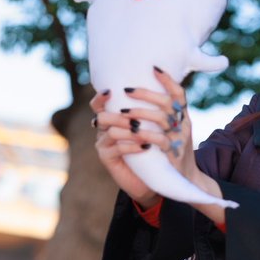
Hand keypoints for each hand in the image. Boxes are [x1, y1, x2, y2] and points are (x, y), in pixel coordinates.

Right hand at [90, 90, 158, 205]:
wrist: (153, 177)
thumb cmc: (155, 149)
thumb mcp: (155, 128)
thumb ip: (153, 110)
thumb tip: (160, 82)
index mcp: (112, 118)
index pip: (99, 104)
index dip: (101, 97)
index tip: (111, 91)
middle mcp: (104, 129)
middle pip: (102, 116)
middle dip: (119, 116)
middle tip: (136, 121)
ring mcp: (104, 144)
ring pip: (111, 131)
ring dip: (129, 131)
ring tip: (143, 133)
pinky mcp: (107, 158)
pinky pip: (117, 149)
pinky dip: (132, 146)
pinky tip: (145, 147)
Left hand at [115, 67, 196, 181]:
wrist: (184, 180)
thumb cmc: (172, 152)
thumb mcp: (172, 132)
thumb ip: (162, 116)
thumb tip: (139, 96)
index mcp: (183, 117)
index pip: (179, 94)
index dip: (168, 80)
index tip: (154, 68)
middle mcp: (183, 125)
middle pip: (167, 102)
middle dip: (146, 94)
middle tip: (127, 90)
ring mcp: (179, 139)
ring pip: (162, 118)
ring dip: (141, 112)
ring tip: (124, 111)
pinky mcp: (173, 154)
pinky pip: (160, 140)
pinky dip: (146, 134)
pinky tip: (133, 131)